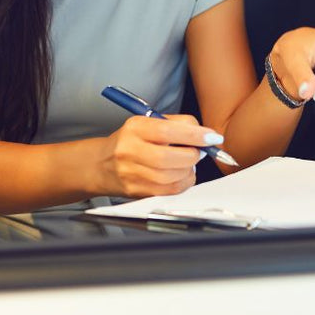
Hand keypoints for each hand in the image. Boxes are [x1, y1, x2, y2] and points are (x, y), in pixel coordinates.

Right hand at [98, 115, 221, 197]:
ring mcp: (132, 174)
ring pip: (171, 176)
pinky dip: (183, 182)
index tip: (212, 137)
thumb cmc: (131, 141)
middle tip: (200, 150)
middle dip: (193, 155)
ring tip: (187, 161)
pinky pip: (170, 190)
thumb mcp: (148, 123)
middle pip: (170, 158)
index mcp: (135, 128)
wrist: (101, 165)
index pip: (168, 131)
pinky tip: (181, 174)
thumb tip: (205, 135)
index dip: (195, 135)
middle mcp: (130, 150)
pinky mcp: (137, 192)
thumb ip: (177, 124)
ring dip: (189, 169)